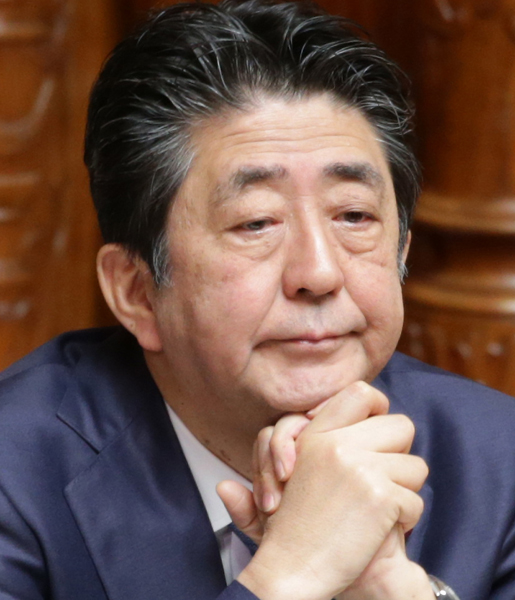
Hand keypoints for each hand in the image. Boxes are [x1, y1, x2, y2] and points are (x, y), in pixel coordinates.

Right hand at [219, 382, 428, 599]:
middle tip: (381, 480)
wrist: (290, 569)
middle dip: (399, 456)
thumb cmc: (290, 526)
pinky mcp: (378, 496)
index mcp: (316, 434)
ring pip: (416, 466)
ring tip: (376, 511)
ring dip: (404, 492)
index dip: (379, 412)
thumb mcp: (286, 471)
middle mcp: (337, 443)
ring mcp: (359, 467)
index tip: (374, 438)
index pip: (362, 393)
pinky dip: (405, 522)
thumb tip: (332, 421)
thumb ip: (304, 442)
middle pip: (402, 426)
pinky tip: (377, 532)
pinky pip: (416, 502)